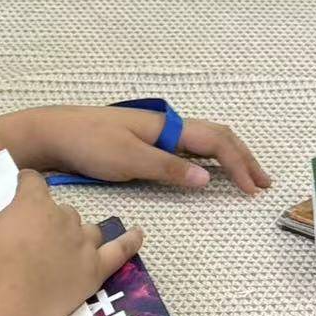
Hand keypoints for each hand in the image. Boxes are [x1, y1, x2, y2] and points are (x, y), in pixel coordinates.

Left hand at [0, 106, 271, 195]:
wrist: (53, 135)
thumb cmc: (89, 145)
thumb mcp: (129, 160)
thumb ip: (169, 167)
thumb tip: (208, 178)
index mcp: (169, 127)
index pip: (218, 142)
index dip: (240, 165)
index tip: (253, 189)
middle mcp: (168, 128)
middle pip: (217, 139)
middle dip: (243, 160)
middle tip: (262, 184)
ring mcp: (156, 135)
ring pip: (204, 144)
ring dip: (227, 160)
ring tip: (245, 178)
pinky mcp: (143, 145)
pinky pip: (186, 151)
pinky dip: (205, 162)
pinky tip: (207, 174)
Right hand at [0, 170, 143, 315]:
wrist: (7, 302)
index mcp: (32, 204)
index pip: (33, 182)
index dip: (27, 183)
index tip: (22, 186)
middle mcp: (63, 217)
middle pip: (63, 209)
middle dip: (51, 219)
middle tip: (36, 237)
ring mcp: (82, 243)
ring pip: (88, 229)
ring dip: (79, 233)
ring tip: (69, 243)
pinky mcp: (94, 270)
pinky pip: (119, 252)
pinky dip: (130, 242)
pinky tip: (138, 234)